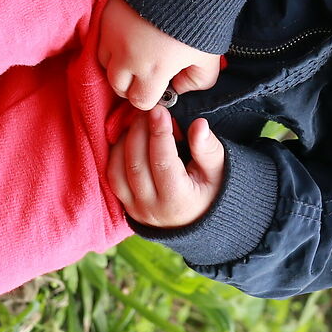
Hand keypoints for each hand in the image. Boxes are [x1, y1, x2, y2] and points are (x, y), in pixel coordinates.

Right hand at [97, 0, 221, 109]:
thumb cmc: (202, 18)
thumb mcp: (209, 57)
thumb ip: (197, 81)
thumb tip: (178, 87)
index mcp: (152, 71)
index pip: (140, 101)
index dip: (150, 97)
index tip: (159, 86)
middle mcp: (126, 57)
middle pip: (117, 86)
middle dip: (131, 85)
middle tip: (146, 73)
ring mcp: (111, 34)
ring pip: (105, 62)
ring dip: (118, 64)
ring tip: (136, 52)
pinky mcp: (105, 13)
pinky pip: (100, 37)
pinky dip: (111, 41)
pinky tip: (128, 34)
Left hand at [108, 107, 225, 228]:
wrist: (197, 220)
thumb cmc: (210, 192)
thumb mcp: (218, 171)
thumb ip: (208, 149)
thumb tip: (200, 125)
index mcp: (179, 201)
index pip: (163, 163)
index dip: (159, 134)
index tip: (160, 111)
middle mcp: (153, 208)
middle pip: (137, 164)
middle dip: (139, 132)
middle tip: (147, 111)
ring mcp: (135, 209)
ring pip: (118, 171)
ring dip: (125, 141)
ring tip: (139, 122)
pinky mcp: (125, 205)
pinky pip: (112, 177)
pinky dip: (116, 153)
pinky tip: (129, 138)